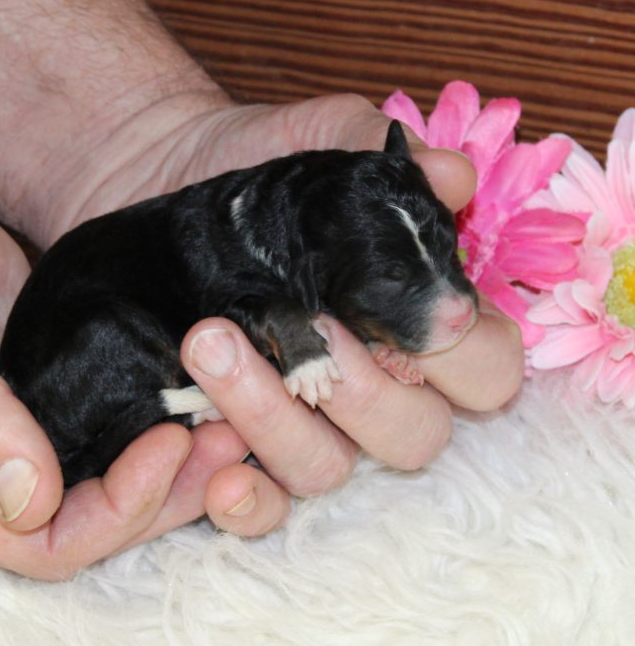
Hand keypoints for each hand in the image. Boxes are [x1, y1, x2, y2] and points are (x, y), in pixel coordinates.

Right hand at [0, 133, 250, 578]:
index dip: (117, 512)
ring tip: (232, 413)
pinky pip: (111, 403)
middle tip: (230, 435)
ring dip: (174, 449)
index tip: (171, 444)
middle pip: (92, 513)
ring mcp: (25, 410)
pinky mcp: (51, 364)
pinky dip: (155, 401)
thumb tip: (30, 504)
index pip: (42, 542)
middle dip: (167, 488)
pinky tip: (197, 377)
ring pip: (109, 463)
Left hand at [47, 93, 524, 535]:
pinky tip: (218, 472)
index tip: (411, 316)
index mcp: (415, 320)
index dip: (460, 355)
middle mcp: (371, 384)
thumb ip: (385, 159)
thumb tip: (450, 176)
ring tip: (212, 342)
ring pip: (329, 469)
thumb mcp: (320, 141)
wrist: (161, 177)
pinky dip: (248, 502)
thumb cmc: (256, 165)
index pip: (484, 370)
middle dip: (363, 390)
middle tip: (309, 325)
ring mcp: (306, 421)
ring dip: (278, 421)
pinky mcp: (239, 441)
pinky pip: (264, 504)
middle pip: (413, 435)